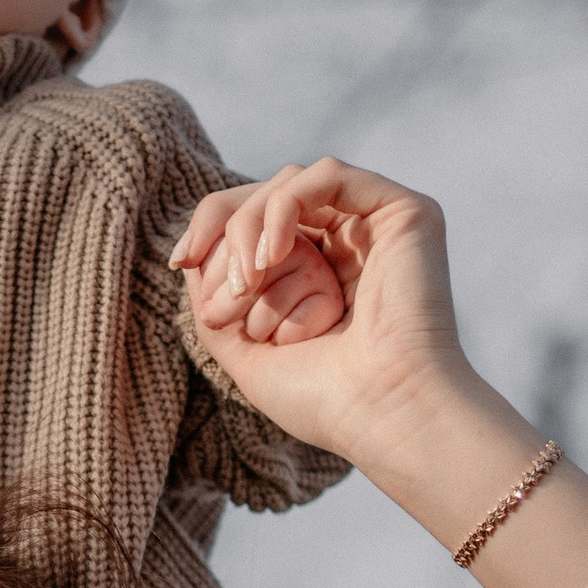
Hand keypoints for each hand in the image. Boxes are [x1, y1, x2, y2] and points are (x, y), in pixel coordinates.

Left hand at [171, 154, 587, 587]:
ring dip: (251, 229)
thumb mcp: (243, 347)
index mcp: (320, 272)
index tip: (181, 261)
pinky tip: (269, 257)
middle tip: (227, 291)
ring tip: (249, 284)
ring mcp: (378, 225)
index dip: (210, 230)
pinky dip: (284, 208)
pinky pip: (328, 175)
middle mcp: (350, 242)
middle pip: (267, 197)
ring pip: (290, 184)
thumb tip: (194, 253)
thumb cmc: (322, 397)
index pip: (254, 222)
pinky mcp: (405, 211)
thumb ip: (215, 296)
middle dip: (228, 234)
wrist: (381, 413)